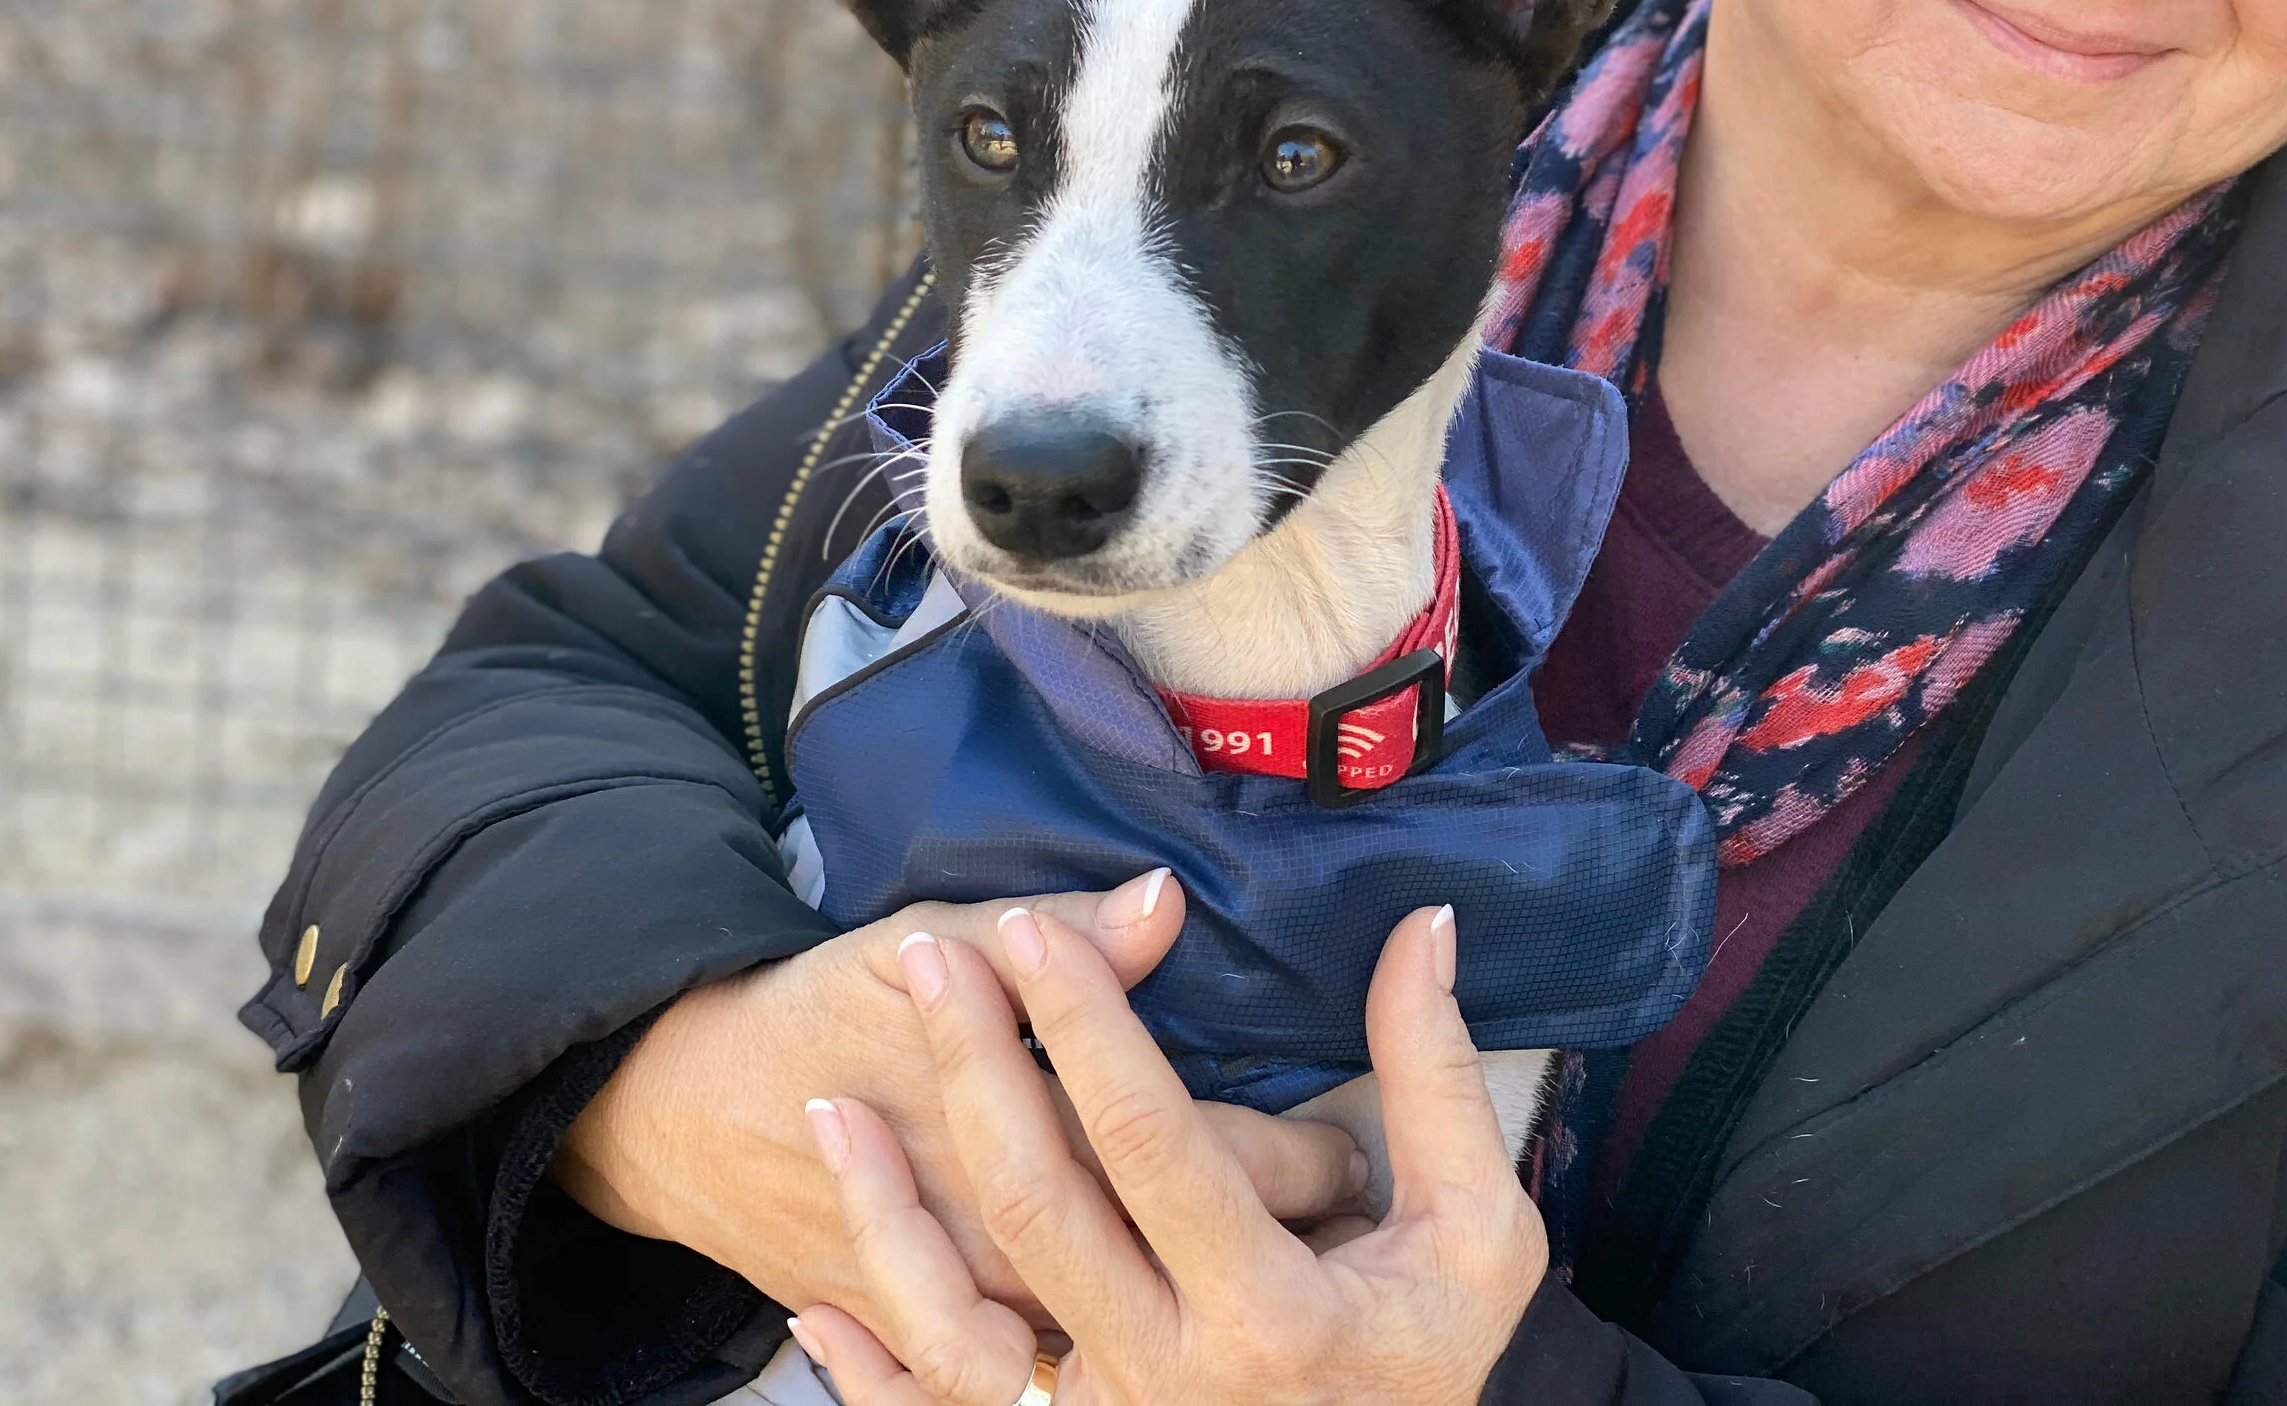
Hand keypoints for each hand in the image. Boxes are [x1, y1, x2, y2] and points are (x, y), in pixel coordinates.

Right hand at [553, 871, 1369, 1326]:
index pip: (1212, 1165)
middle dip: (1278, 1240)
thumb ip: (1051, 935)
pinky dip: (1088, 1374)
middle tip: (1340, 1202)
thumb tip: (1166, 900)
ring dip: (1204, 1315)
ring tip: (1270, 1268)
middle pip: (1187, 1265)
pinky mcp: (946, 1359)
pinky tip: (1148, 1347)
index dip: (1301, 1155)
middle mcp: (1017, 1257)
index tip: (1346, 1140)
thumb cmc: (808, 1017)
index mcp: (1032, 1148)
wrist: (673, 1119)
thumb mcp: (922, 948)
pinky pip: (1034, 1392)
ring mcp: (979, 1323)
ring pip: (1125, 1347)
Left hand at [791, 901, 1548, 1405]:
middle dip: (977, 1071)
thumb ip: (1442, 1080)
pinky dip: (871, 1374)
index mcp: (1272, 1313)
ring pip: (963, 1326)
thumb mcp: (1474, 1228)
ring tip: (830, 1106)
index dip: (1088, 1027)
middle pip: (1042, 1205)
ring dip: (887, 1216)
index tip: (1034, 932)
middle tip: (934, 963)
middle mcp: (1173, 1379)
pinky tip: (813, 1306)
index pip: (1154, 1142)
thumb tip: (1426, 926)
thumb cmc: (1432, 1359)